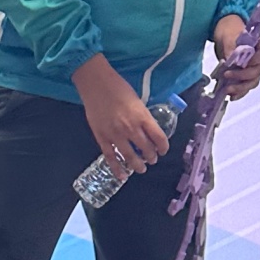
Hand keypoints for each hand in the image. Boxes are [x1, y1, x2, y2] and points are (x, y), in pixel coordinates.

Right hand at [76, 59, 170, 174]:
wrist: (96, 85)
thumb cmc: (118, 87)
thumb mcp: (137, 100)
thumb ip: (142, 116)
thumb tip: (145, 127)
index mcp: (142, 117)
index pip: (159, 138)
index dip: (163, 147)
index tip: (163, 150)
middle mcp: (131, 128)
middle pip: (146, 149)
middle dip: (151, 157)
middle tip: (152, 160)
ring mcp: (116, 135)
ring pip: (130, 156)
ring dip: (137, 165)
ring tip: (141, 169)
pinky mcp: (102, 138)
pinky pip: (111, 157)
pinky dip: (117, 168)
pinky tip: (122, 175)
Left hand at [213, 13, 259, 94]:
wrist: (225, 36)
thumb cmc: (230, 32)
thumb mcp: (229, 36)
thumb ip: (232, 47)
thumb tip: (232, 59)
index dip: (256, 59)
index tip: (244, 62)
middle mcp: (259, 58)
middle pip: (258, 70)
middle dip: (243, 75)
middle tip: (227, 74)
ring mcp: (253, 68)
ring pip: (253, 81)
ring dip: (241, 87)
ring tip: (228, 89)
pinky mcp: (245, 77)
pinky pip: (246, 87)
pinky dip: (239, 92)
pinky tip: (231, 95)